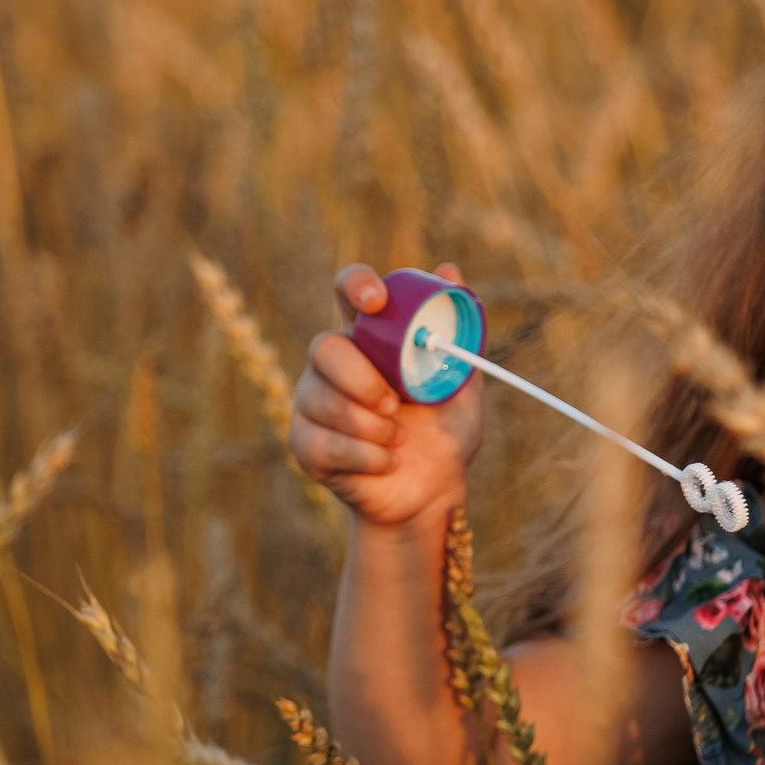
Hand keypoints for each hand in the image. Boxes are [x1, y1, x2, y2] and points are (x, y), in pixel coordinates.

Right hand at [289, 264, 484, 527]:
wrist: (431, 493)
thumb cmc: (445, 434)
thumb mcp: (461, 384)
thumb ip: (458, 335)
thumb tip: (451, 271)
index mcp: (370, 339)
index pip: (348, 291)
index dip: (355, 285)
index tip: (376, 302)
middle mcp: (334, 364)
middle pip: (324, 348)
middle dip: (363, 379)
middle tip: (395, 404)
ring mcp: (312, 401)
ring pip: (324, 400)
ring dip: (373, 427)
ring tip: (398, 439)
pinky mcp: (304, 442)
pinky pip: (325, 442)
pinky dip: (366, 457)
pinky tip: (384, 462)